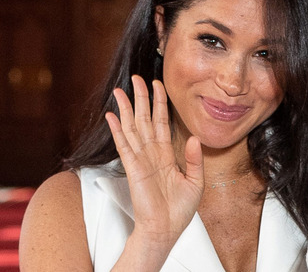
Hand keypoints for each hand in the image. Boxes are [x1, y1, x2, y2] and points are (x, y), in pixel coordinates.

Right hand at [106, 75, 203, 251]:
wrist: (166, 229)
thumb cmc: (178, 210)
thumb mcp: (195, 181)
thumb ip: (194, 159)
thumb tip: (194, 137)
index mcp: (165, 155)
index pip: (162, 123)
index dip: (160, 104)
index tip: (157, 85)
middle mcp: (151, 154)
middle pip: (145, 120)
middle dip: (141, 98)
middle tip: (137, 78)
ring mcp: (141, 160)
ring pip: (132, 128)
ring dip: (126, 109)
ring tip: (119, 90)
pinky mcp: (134, 169)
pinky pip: (125, 145)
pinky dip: (118, 130)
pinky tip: (112, 116)